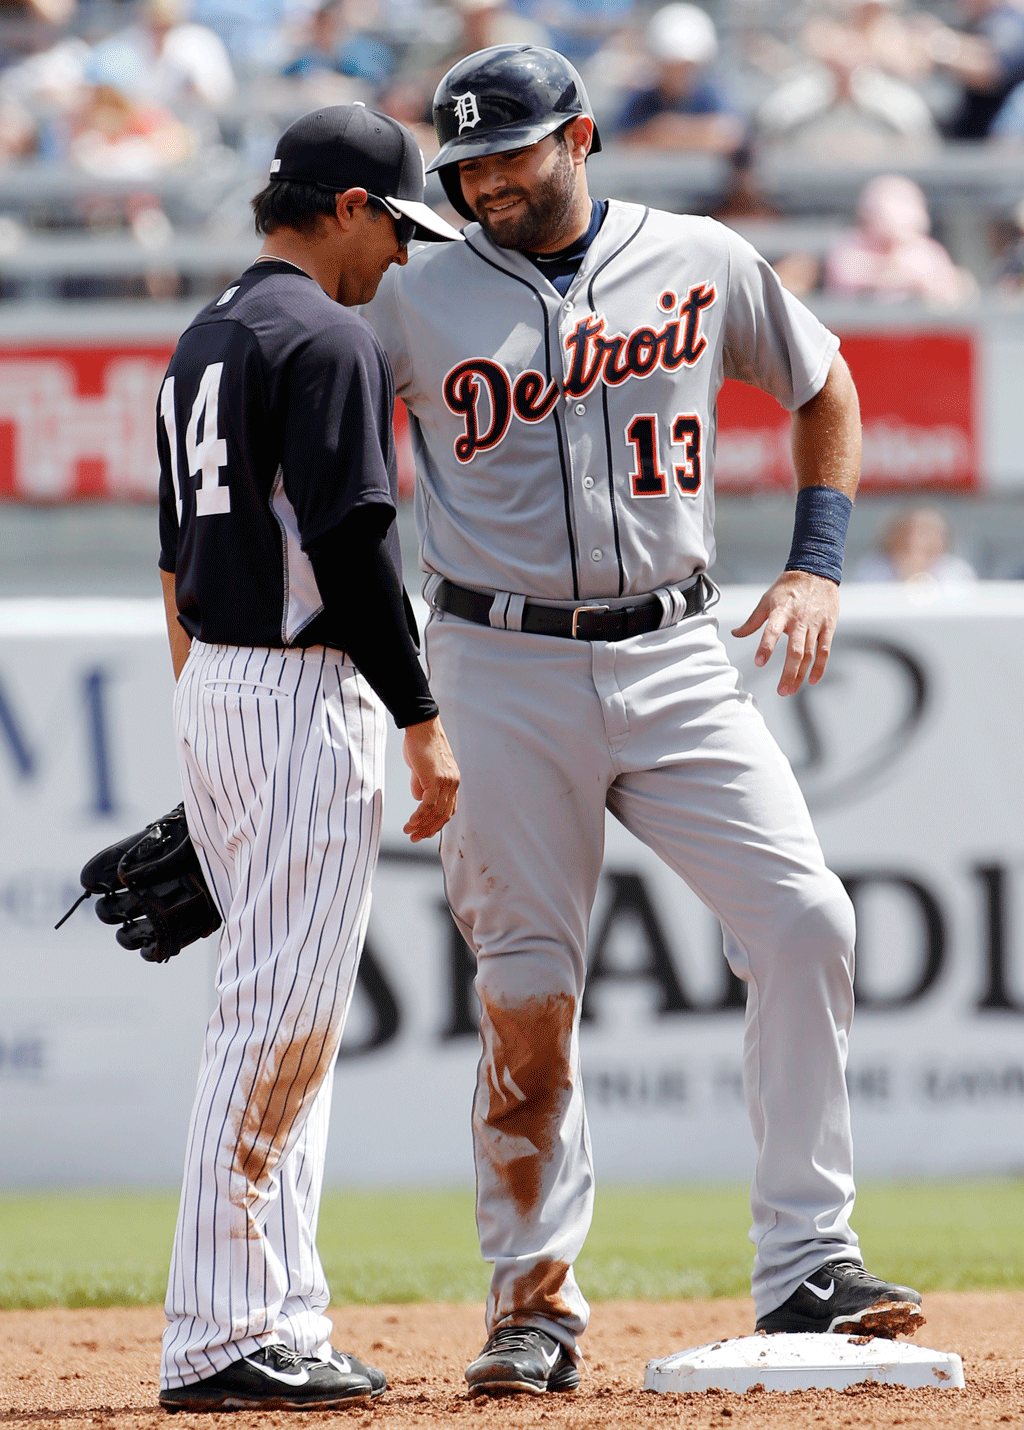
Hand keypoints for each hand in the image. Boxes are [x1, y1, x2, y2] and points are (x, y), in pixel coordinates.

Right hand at [402, 715, 459, 842]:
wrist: (421, 727)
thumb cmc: (419, 744)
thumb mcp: (422, 768)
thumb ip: (421, 783)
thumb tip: (418, 798)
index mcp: (453, 781)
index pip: (448, 809)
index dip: (437, 823)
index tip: (424, 831)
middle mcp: (453, 783)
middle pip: (443, 815)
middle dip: (428, 830)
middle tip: (415, 839)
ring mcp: (446, 782)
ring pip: (435, 812)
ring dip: (421, 825)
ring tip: (408, 832)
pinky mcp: (436, 779)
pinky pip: (428, 804)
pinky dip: (419, 816)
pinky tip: (411, 822)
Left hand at [731, 569, 838, 695]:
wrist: (816, 571)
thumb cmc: (788, 588)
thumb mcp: (766, 600)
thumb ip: (752, 621)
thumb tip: (735, 634)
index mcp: (781, 612)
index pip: (771, 631)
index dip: (766, 647)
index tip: (759, 662)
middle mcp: (799, 619)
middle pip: (795, 650)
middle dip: (789, 673)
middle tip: (781, 691)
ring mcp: (815, 624)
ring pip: (809, 654)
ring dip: (800, 674)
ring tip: (791, 690)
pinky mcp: (828, 627)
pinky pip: (824, 650)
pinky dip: (820, 667)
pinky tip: (812, 680)